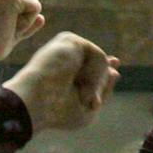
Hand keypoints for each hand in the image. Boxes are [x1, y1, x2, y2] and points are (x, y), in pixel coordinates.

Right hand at [0, 0, 45, 61]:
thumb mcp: (12, 32)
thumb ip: (26, 24)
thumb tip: (41, 18)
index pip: (25, 6)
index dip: (19, 23)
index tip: (1, 30)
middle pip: (31, 4)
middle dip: (23, 22)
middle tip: (1, 31)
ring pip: (34, 6)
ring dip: (24, 23)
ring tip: (3, 29)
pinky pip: (35, 8)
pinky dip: (26, 22)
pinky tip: (6, 26)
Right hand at [2, 33, 118, 133]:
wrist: (36, 102)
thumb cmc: (57, 112)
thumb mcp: (88, 107)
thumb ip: (103, 88)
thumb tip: (115, 68)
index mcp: (67, 73)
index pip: (93, 66)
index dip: (106, 66)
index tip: (116, 62)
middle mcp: (66, 58)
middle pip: (101, 63)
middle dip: (100, 82)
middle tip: (88, 100)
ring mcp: (67, 49)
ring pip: (102, 61)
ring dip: (96, 83)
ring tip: (79, 92)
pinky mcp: (69, 40)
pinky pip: (99, 56)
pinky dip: (95, 73)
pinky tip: (79, 80)